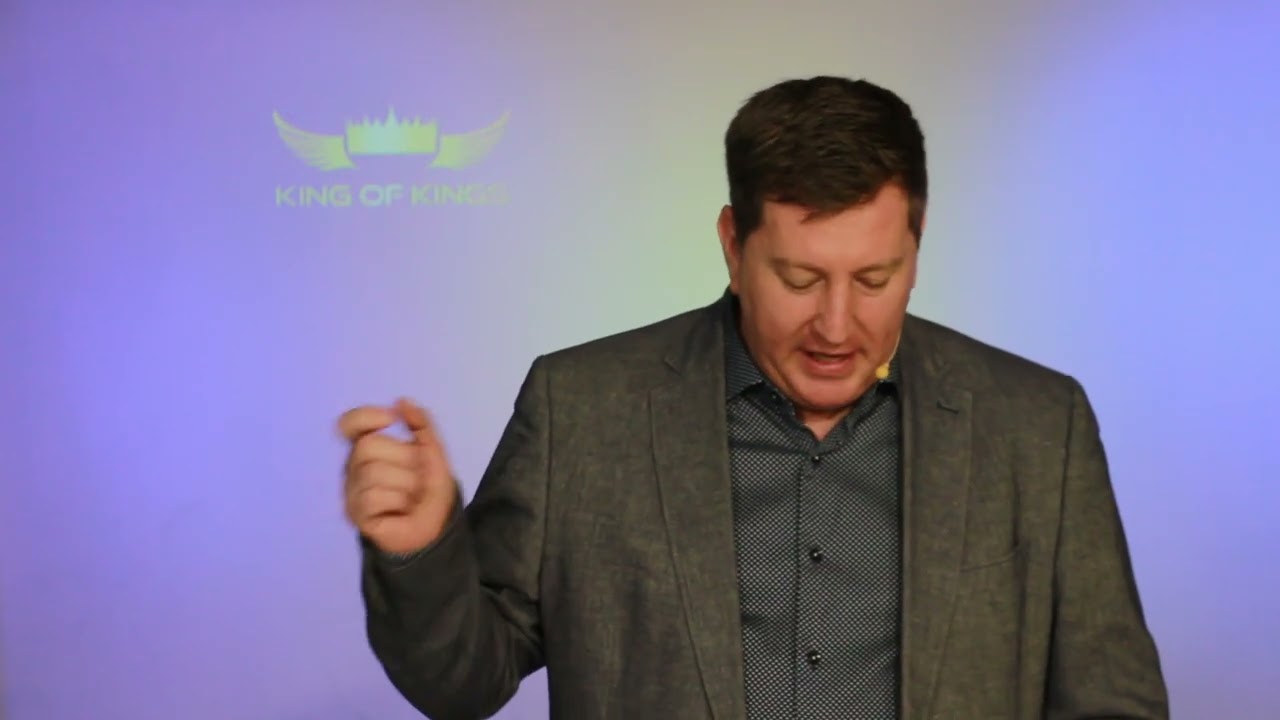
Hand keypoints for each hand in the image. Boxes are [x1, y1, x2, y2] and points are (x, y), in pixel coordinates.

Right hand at [338, 398, 456, 554]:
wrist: (436, 526)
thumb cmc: (429, 489)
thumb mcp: (434, 453)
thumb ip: (422, 425)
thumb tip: (402, 401)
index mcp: (370, 446)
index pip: (350, 424)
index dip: (363, 416)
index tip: (389, 418)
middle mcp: (355, 465)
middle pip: (367, 446)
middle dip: (403, 459)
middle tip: (418, 477)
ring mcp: (352, 489)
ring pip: (374, 473)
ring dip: (405, 485)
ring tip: (412, 497)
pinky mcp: (355, 512)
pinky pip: (372, 497)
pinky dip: (396, 502)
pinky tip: (401, 510)